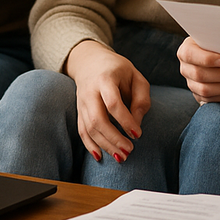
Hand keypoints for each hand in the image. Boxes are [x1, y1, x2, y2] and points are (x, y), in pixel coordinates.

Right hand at [65, 40, 150, 161]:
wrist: (90, 62)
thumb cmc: (118, 70)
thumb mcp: (136, 76)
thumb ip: (141, 98)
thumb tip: (136, 123)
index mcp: (105, 79)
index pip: (113, 103)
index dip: (125, 121)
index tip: (137, 134)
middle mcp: (90, 91)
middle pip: (97, 119)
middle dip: (113, 138)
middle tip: (129, 150)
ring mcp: (81, 102)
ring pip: (89, 128)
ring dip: (105, 145)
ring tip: (121, 157)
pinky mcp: (78, 111)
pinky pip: (81, 131)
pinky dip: (89, 145)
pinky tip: (100, 156)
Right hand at [177, 37, 219, 102]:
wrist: (214, 54)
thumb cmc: (216, 43)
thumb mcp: (213, 37)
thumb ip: (218, 39)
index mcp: (185, 51)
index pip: (191, 55)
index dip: (207, 59)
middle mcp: (185, 68)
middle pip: (200, 75)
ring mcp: (191, 83)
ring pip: (206, 90)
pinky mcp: (199, 95)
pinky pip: (212, 99)